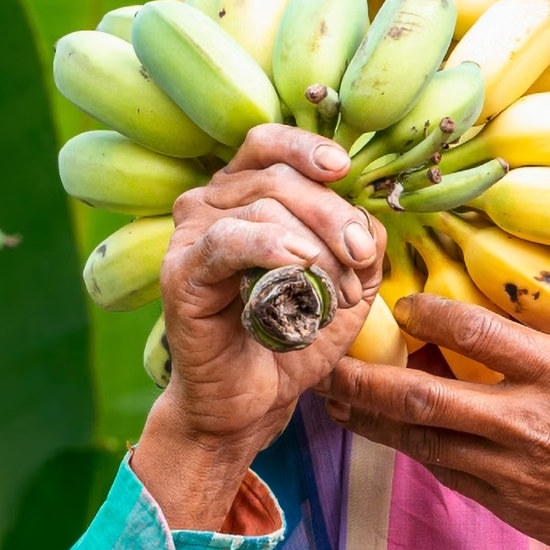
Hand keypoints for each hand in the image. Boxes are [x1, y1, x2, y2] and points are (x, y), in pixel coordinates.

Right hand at [136, 124, 384, 527]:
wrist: (250, 404)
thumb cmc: (292, 338)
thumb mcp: (344, 284)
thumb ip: (361, 242)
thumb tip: (369, 217)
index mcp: (243, 195)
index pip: (268, 144)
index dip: (307, 147)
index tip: (345, 169)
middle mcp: (209, 205)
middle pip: (278, 178)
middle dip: (332, 214)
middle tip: (361, 257)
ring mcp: (190, 237)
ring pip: (264, 207)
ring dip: (316, 247)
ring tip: (335, 295)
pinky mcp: (180, 274)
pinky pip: (228, 240)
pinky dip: (271, 245)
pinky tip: (298, 265)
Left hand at [318, 231, 549, 549]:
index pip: (482, 338)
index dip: (433, 315)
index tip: (402, 300)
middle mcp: (531, 426)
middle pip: (427, 398)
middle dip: (368, 378)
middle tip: (327, 357)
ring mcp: (513, 471)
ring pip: (423, 440)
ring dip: (373, 417)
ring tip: (333, 395)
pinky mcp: (508, 503)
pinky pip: (444, 469)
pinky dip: (410, 446)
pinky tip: (387, 429)